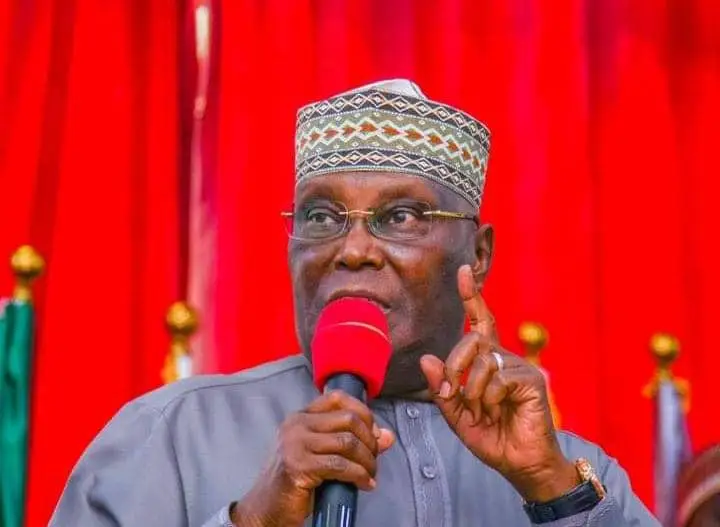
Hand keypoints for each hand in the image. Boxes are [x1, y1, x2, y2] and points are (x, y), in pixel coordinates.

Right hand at [232, 391, 394, 526]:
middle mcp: (296, 425)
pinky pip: (341, 465)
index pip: (337, 398)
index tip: (374, 433)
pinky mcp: (299, 466)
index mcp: (300, 417)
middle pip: (348, 419)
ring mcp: (295, 444)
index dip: (363, 412)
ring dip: (367, 461)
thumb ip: (353, 442)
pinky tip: (365, 484)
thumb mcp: (324, 455)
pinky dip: (360, 475)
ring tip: (370, 474)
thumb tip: (387, 436)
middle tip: (374, 459)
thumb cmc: (295, 482)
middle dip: (370, 441)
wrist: (266, 508)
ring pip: (348, 442)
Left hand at [419, 265, 577, 502]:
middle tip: (449, 395)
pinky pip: (498, 378)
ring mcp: (520, 368)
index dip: (472, 296)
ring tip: (482, 412)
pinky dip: (488, 398)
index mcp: (487, 362)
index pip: (480, 322)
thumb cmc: (492, 438)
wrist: (520, 465)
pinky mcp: (532, 380)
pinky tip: (498, 412)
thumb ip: (443, 388)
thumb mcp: (457, 415)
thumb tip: (427, 359)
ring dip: (471, 391)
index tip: (464, 271)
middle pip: (472, 339)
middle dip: (453, 366)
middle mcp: (504, 359)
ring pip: (483, 360)